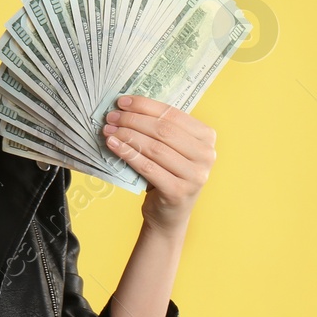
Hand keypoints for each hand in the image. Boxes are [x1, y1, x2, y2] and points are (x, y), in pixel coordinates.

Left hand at [101, 94, 215, 233]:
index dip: (145, 106)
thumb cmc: (168, 174)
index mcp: (207, 137)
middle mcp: (206, 155)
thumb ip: (160, 128)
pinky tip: (114, 146)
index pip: (173, 114)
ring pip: (155, 148)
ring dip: (128, 136)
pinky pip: (148, 167)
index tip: (122, 102)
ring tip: (109, 130)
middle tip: (111, 117)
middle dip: (133, 120)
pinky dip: (128, 154)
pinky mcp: (178, 192)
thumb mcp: (171, 149)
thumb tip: (127, 106)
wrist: (169, 214)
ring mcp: (195, 175)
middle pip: (163, 130)